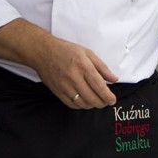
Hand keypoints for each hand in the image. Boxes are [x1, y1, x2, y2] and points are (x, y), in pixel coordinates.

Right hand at [0, 20, 117, 109]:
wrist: (43, 52)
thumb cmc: (66, 51)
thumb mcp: (87, 53)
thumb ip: (102, 67)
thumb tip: (114, 79)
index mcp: (83, 66)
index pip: (99, 86)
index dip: (108, 96)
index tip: (112, 100)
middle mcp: (74, 77)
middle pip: (92, 98)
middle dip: (102, 103)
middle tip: (106, 101)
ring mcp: (65, 86)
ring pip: (82, 103)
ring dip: (92, 105)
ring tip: (97, 101)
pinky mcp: (58, 92)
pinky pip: (72, 105)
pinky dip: (81, 106)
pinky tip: (85, 101)